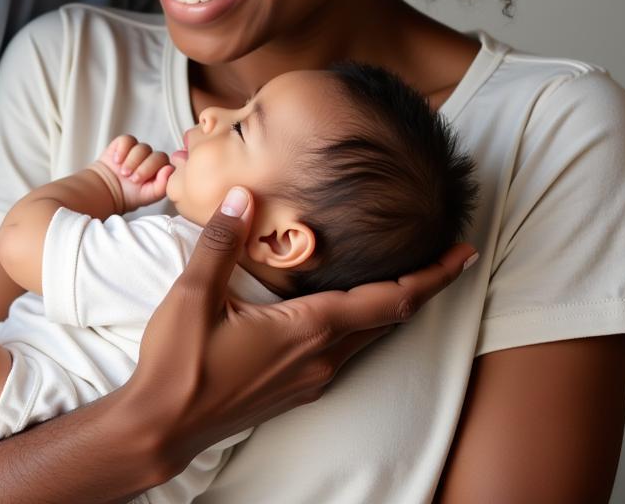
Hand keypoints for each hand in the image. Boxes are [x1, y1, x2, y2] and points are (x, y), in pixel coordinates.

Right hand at [91, 135, 173, 211]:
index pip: (168, 164)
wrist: (106, 190)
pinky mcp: (125, 143)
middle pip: (157, 155)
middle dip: (144, 168)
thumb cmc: (129, 195)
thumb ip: (162, 185)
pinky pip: (127, 140)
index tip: (143, 182)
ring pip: (143, 148)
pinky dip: (122, 150)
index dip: (156, 171)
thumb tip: (170, 169)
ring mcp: (139, 150)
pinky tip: (117, 161)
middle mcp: (152, 159)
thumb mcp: (148, 196)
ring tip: (123, 173)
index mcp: (161, 170)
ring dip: (132, 161)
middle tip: (132, 179)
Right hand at [124, 185, 477, 478]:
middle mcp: (321, 357)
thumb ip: (221, 241)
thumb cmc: (178, 364)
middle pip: (390, 317)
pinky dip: (366, 320)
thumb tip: (245, 196)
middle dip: (425, 285)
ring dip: (395, 303)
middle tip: (451, 255)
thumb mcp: (193, 295)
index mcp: (308, 330)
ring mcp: (311, 378)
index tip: (463, 253)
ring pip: (370, 335)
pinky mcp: (297, 387)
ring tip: (409, 273)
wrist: (160, 428)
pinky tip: (350, 305)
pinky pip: (348, 348)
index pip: (388, 300)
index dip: (430, 276)